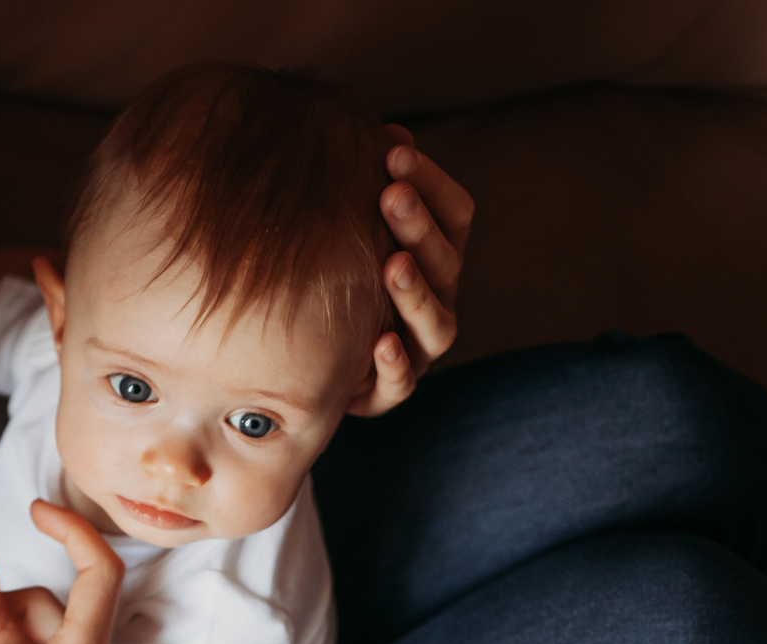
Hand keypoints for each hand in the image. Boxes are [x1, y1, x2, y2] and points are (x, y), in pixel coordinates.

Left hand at [348, 126, 474, 417]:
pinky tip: (379, 342)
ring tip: (393, 266)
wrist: (311, 362)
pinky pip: (400, 384)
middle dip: (419, 227)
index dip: (433, 183)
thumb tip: (390, 127)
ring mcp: (418, 350)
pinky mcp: (388, 392)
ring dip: (415, 294)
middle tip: (391, 194)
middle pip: (445, 264)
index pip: (455, 215)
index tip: (396, 151)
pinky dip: (395, 365)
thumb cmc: (342, 278)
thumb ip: (375, 188)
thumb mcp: (357, 231)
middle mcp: (437, 303)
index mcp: (436, 259)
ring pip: (435, 325)